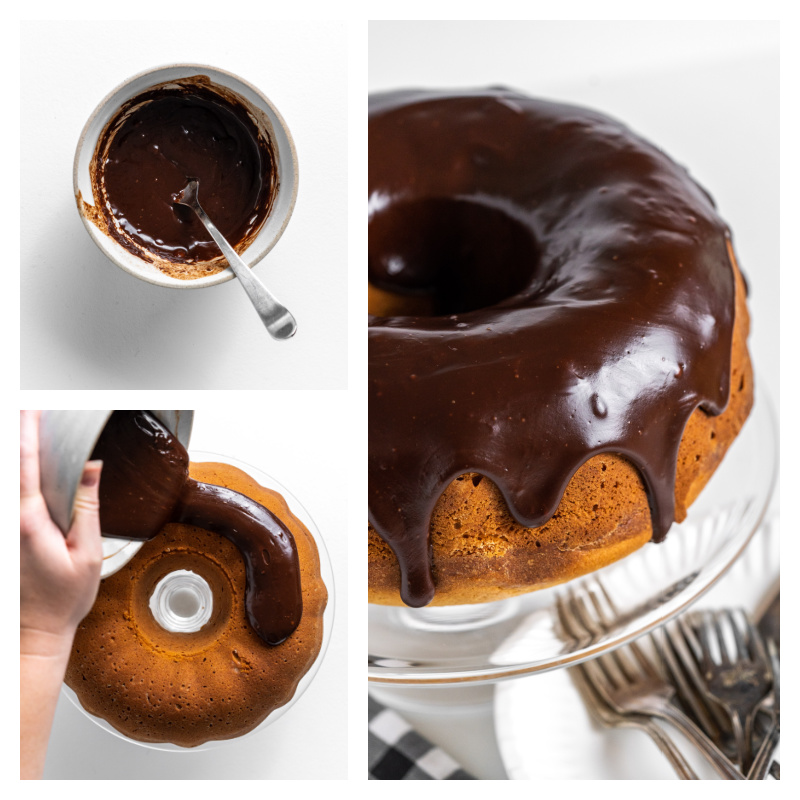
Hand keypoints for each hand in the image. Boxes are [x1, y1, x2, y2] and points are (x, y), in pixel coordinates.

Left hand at [20, 410, 103, 655]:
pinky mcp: (9, 534)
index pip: (25, 465)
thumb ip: (87, 506)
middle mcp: (11, 520)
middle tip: (29, 406)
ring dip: (19, 454)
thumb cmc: (64, 599)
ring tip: (30, 424)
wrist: (35, 634)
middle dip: (19, 434)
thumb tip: (90, 468)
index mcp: (30, 521)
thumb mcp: (88, 552)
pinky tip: (31, 465)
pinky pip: (15, 496)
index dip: (27, 432)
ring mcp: (7, 527)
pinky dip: (20, 474)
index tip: (32, 407)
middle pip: (11, 466)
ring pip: (10, 480)